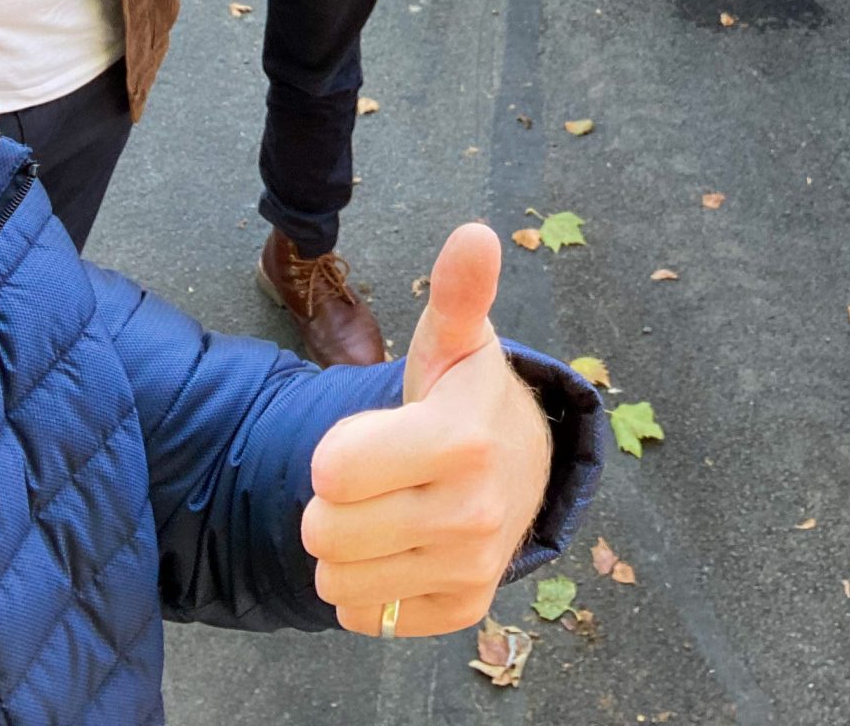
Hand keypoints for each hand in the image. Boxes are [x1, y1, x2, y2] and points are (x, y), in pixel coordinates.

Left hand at [304, 222, 552, 637]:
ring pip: (337, 578)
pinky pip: (364, 615)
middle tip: (372, 477)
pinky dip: (368, 587)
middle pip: (324, 530)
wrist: (524, 466)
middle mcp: (473, 511)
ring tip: (385, 510)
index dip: (334, 452)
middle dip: (334, 503)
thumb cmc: (465, 395)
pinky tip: (402, 548)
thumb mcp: (457, 341)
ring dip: (345, 547)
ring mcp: (469, 566)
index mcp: (460, 439)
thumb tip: (475, 233)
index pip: (330, 471)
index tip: (369, 437)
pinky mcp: (462, 609)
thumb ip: (457, 292)